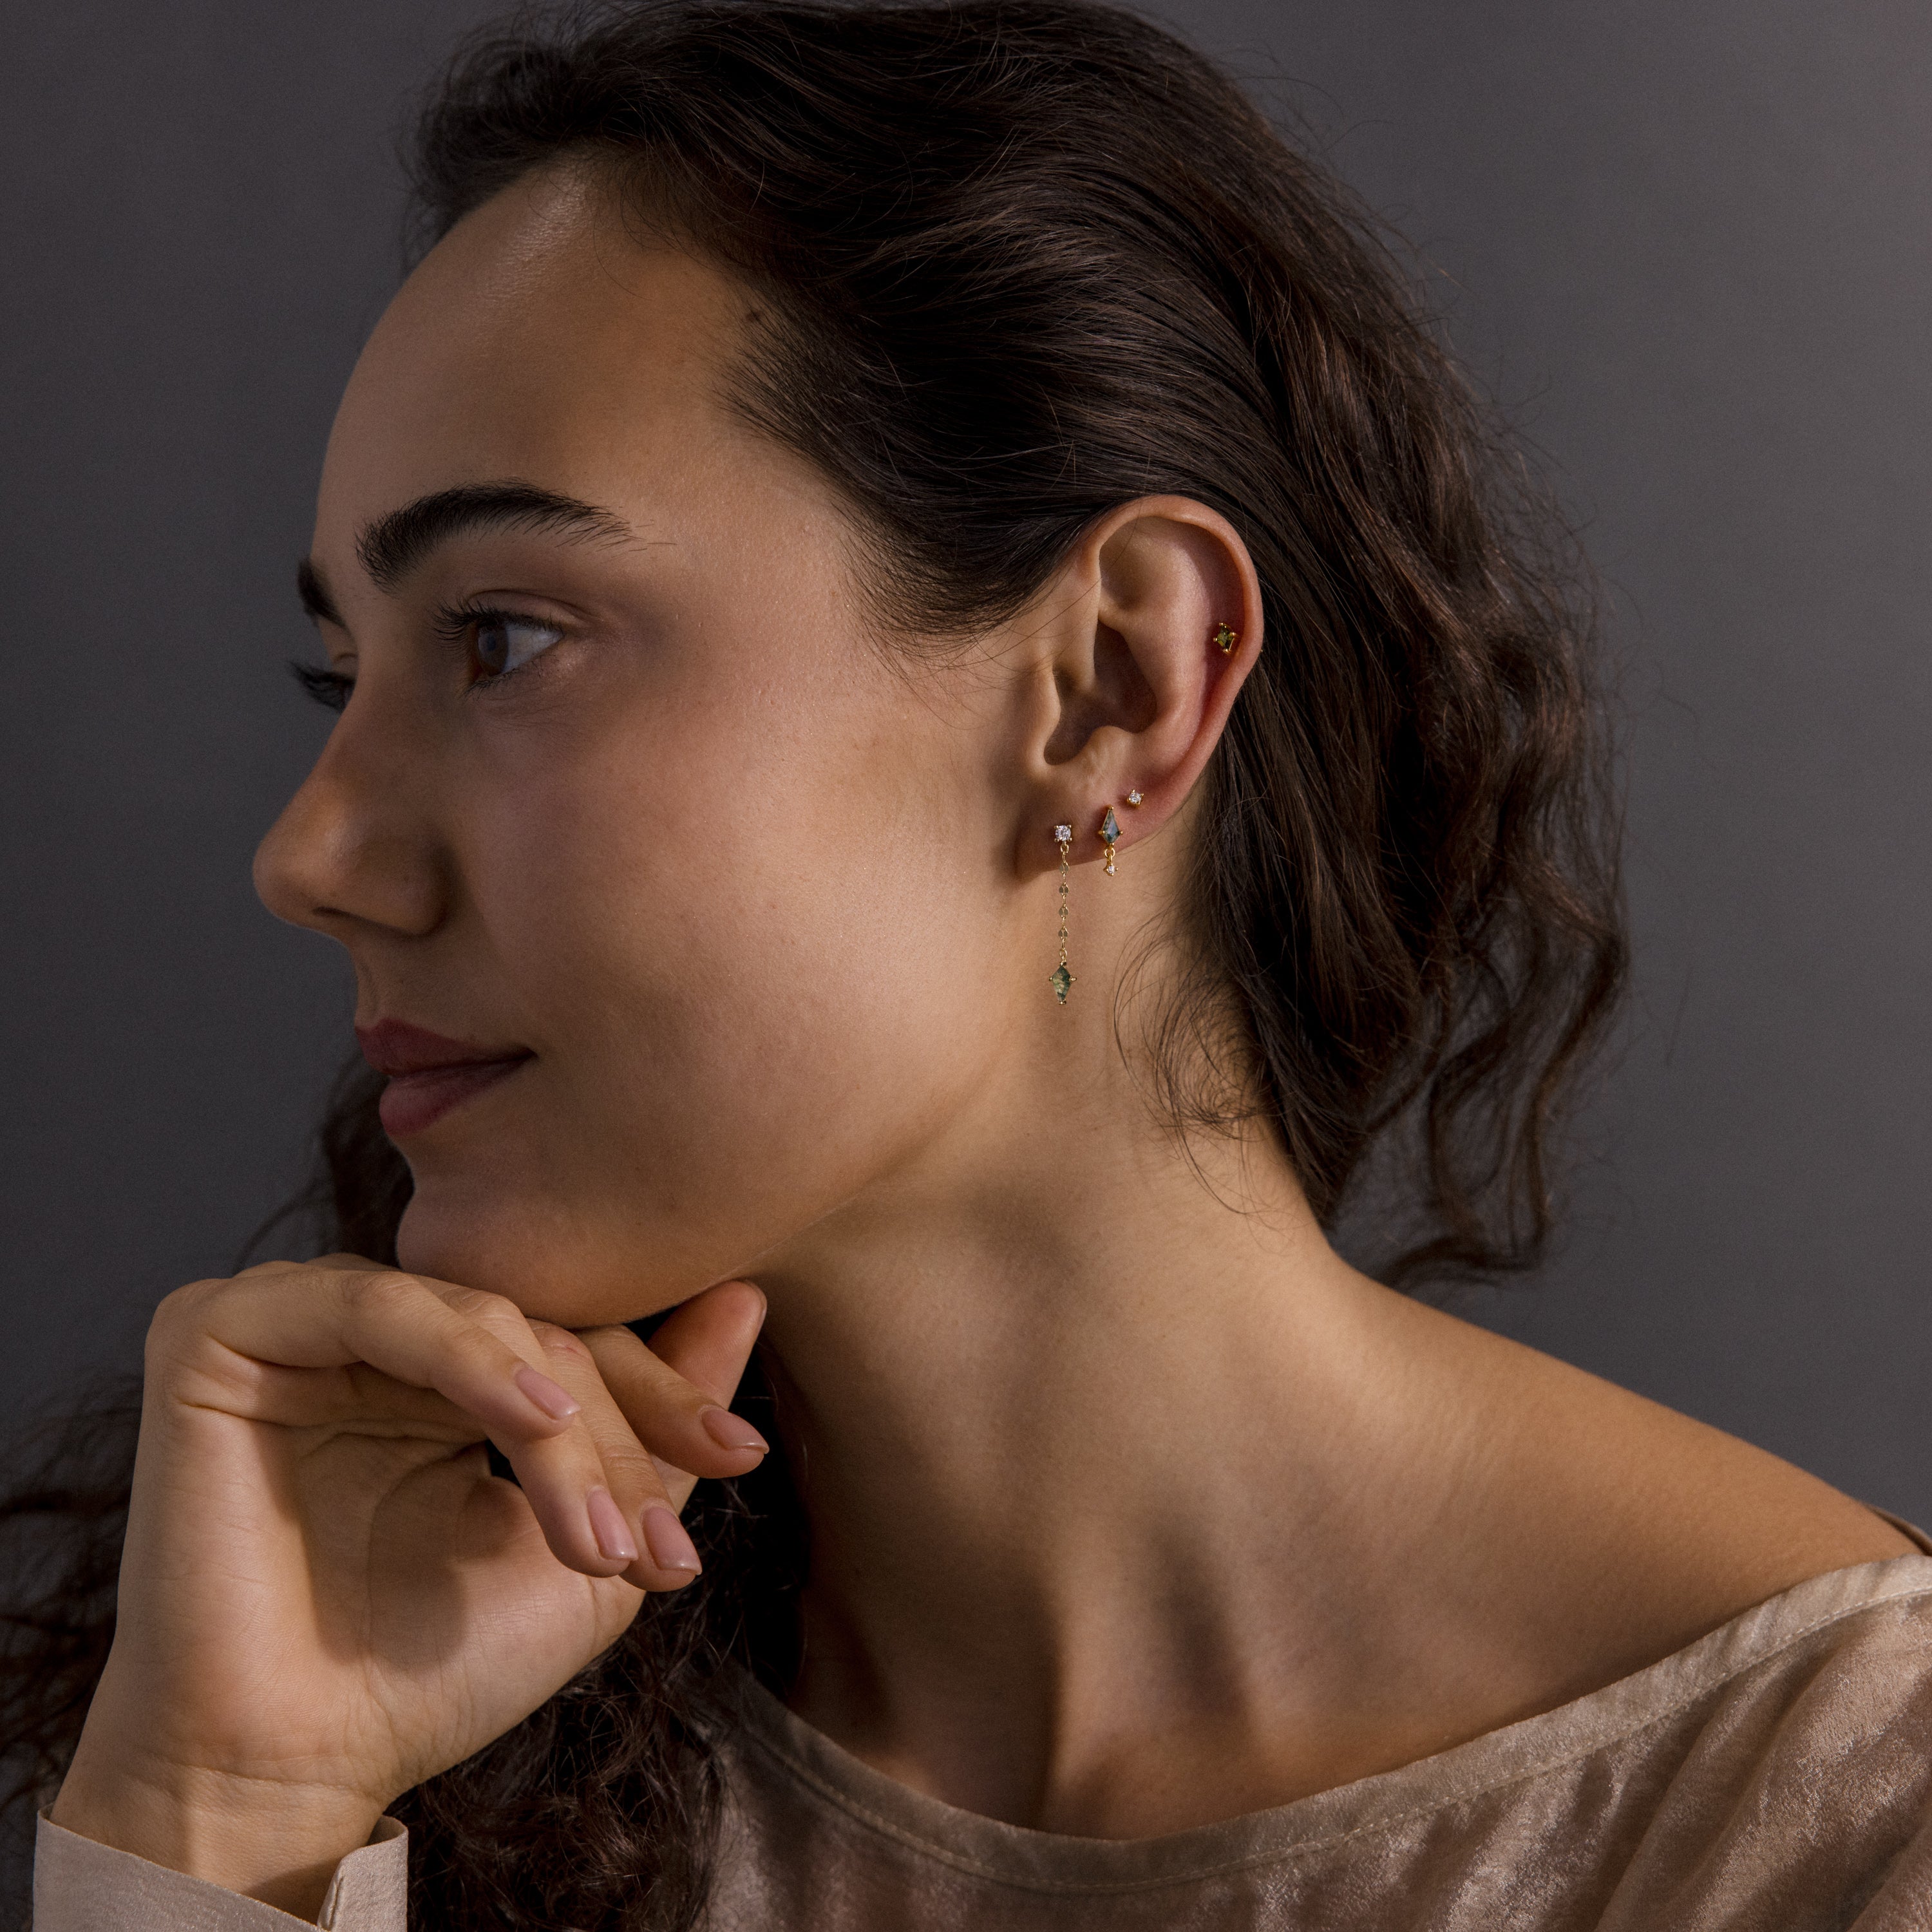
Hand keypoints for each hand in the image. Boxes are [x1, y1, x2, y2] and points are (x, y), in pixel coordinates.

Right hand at [50, 1257, 767, 1916]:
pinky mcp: (221, 1333)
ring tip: (599, 1535)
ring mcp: (295, 1323)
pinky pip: (372, 1306)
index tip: (741, 1457)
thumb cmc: (437, 1669)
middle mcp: (369, 1333)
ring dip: (560, 1423)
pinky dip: (465, 1355)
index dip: (663, 1392)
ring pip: (474, 1318)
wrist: (303, 1767)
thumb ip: (659, 1424)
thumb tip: (748, 1294)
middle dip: (616, 1432)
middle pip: (536, 1326)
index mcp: (440, 1369)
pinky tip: (532, 1419)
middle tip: (656, 1545)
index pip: (576, 1337)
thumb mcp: (592, 1533)